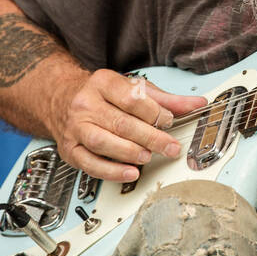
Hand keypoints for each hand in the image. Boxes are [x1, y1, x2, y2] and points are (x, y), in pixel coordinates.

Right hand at [49, 69, 206, 181]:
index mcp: (103, 83)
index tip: (169, 121)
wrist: (60, 98)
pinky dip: (111, 171)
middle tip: (170, 146)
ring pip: (103, 142)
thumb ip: (165, 99)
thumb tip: (196, 104)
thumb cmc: (101, 95)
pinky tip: (129, 172)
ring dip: (130, 152)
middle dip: (150, 137)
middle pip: (121, 123)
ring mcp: (75, 127)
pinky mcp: (70, 149)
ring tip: (148, 156)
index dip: (154, 112)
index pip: (131, 98)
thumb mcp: (132, 89)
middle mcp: (86, 104)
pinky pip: (90, 163)